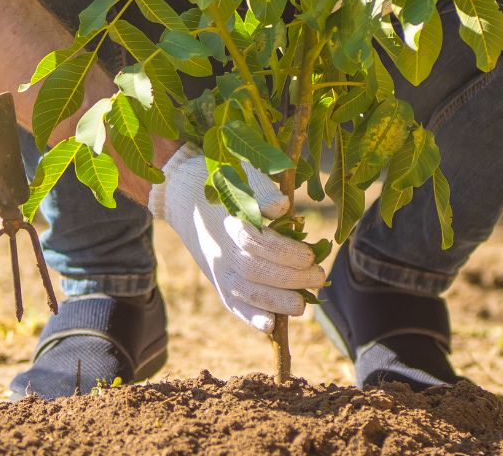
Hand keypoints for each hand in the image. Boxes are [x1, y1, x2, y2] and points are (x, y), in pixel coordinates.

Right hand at [147, 145, 324, 333]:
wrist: (183, 195)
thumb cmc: (223, 182)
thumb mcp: (242, 177)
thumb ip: (261, 192)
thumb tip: (283, 206)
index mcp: (227, 221)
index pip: (257, 242)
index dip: (286, 251)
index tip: (310, 254)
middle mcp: (220, 248)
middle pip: (255, 271)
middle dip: (291, 278)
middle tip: (318, 276)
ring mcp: (217, 268)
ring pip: (245, 293)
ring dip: (277, 302)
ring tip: (303, 303)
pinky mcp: (216, 281)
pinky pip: (232, 304)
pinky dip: (250, 317)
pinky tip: (271, 325)